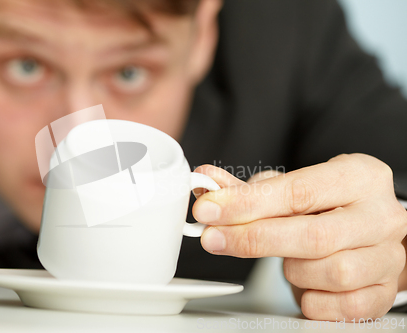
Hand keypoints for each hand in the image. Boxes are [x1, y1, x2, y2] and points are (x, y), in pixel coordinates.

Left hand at [193, 154, 406, 320]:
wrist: (366, 231)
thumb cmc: (325, 206)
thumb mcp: (291, 187)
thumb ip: (248, 188)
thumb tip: (207, 181)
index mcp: (359, 176)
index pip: (298, 191)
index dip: (246, 204)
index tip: (208, 210)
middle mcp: (380, 215)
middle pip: (312, 235)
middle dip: (253, 239)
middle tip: (214, 239)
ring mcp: (387, 255)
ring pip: (329, 272)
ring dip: (292, 270)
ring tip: (286, 259)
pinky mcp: (384, 291)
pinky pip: (341, 306)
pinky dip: (312, 298)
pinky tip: (305, 283)